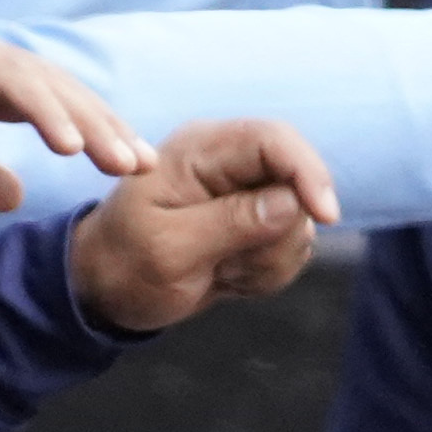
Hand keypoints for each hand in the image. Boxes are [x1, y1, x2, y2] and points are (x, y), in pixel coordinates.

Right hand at [0, 18, 150, 216]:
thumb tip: (18, 192)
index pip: (41, 101)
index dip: (87, 133)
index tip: (126, 169)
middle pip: (53, 88)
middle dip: (104, 127)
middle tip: (146, 165)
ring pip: (42, 82)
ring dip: (88, 123)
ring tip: (124, 162)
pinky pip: (7, 82)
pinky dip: (44, 112)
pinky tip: (73, 148)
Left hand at [69, 119, 339, 333]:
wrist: (107, 291)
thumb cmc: (124, 264)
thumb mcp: (168, 250)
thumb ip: (230, 224)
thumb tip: (291, 204)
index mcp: (201, 150)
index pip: (274, 140)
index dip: (308, 172)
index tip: (325, 216)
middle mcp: (230, 162)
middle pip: (297, 183)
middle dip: (278, 235)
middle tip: (226, 266)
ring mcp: (247, 193)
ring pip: (300, 223)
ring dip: (268, 260)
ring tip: (217, 271)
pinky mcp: (257, 223)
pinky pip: (291, 249)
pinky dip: (266, 273)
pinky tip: (225, 276)